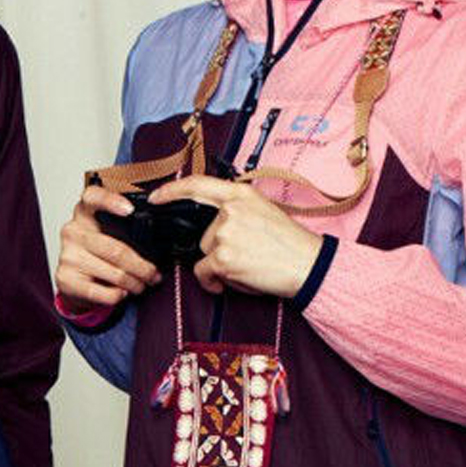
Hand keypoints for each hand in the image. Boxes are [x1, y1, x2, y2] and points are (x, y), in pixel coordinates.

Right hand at [55, 185, 163, 307]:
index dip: (111, 201)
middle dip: (143, 267)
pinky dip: (120, 296)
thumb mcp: (105, 234)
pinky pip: (105, 293)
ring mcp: (68, 256)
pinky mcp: (66, 280)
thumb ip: (123, 230)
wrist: (71, 281)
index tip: (130, 210)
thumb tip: (156, 241)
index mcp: (84, 213)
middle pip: (117, 249)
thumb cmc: (95, 253)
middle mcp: (73, 231)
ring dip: (136, 283)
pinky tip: (123, 292)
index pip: (93, 197)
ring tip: (142, 285)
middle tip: (154, 274)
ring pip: (116, 274)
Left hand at [149, 176, 322, 298]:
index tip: (156, 197)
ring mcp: (224, 233)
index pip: (197, 184)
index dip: (172, 190)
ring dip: (219, 265)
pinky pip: (203, 273)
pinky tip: (234, 281)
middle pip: (202, 233)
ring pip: (204, 254)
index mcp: (240, 194)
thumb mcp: (264, 210)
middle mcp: (229, 211)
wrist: (308, 264)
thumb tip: (213, 222)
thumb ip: (236, 210)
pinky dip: (213, 282)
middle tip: (246, 255)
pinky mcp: (223, 258)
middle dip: (218, 249)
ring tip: (249, 266)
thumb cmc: (289, 243)